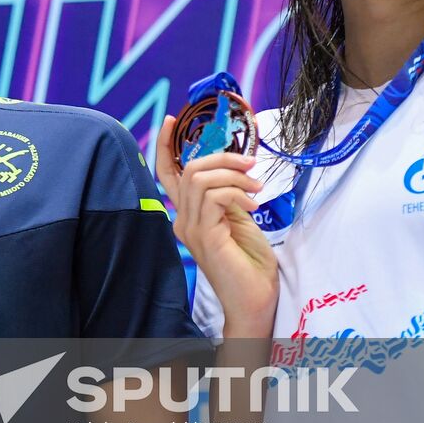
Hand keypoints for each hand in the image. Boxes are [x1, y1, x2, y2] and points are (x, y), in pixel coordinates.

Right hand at [156, 116, 277, 336]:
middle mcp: (183, 220)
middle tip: (251, 166)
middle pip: (189, 170)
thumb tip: (234, 170)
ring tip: (256, 189)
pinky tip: (253, 206)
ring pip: (200, 178)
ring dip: (234, 175)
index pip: (168, 174)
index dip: (166, 145)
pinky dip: (237, 193)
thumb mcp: (239, 220)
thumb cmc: (251, 266)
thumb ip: (228, 196)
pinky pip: (213, 196)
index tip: (173, 120)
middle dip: (223, 158)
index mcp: (189, 215)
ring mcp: (190, 229)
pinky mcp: (204, 236)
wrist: (255, 303)